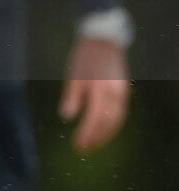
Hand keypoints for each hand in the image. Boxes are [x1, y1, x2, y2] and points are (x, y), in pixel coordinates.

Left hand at [59, 37, 129, 152]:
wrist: (103, 42)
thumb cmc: (84, 58)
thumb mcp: (73, 75)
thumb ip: (72, 96)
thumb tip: (66, 116)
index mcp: (99, 89)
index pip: (94, 119)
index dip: (86, 134)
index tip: (77, 145)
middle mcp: (114, 94)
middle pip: (107, 124)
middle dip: (95, 138)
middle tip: (82, 149)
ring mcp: (122, 94)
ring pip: (116, 121)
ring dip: (104, 135)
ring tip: (91, 144)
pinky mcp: (123, 93)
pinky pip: (120, 114)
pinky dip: (111, 126)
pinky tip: (102, 131)